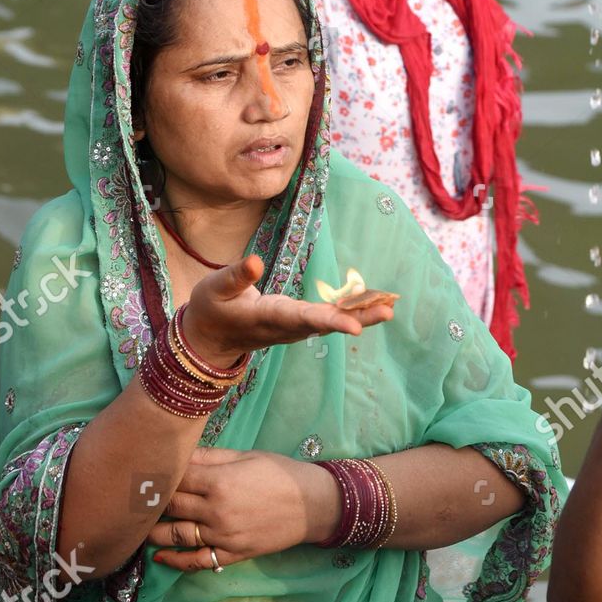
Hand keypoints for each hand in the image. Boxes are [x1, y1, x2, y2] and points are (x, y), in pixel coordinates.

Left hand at [147, 446, 331, 570]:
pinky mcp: (232, 554)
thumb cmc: (279, 472)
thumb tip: (179, 452)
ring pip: (178, 535)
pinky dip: (176, 561)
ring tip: (136, 525)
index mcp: (219, 482)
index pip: (176, 478)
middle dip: (152, 500)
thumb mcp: (246, 456)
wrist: (312, 503)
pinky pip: (198, 561)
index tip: (140, 471)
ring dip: (153, 531)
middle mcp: (217, 511)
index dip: (157, 474)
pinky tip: (159, 556)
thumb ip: (209, 457)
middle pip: (172, 506)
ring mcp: (223, 536)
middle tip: (134, 496)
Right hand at [183, 254, 399, 368]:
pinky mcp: (300, 323)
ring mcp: (295, 327)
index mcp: (268, 317)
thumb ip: (236, 277)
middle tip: (388, 310)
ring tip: (391, 303)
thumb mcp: (213, 289)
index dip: (330, 322)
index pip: (303, 319)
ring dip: (362, 313)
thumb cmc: (211, 309)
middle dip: (358, 317)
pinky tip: (374, 302)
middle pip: (327, 322)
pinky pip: (330, 317)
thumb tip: (255, 261)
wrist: (210, 340)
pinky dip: (353, 310)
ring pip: (333, 320)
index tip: (355, 327)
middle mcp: (288, 326)